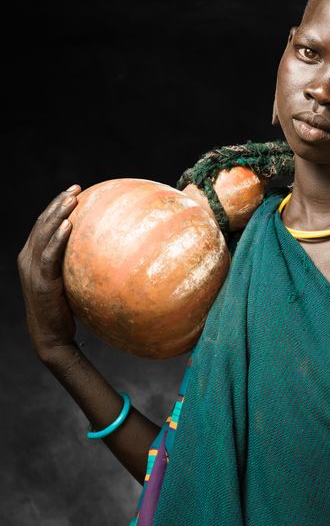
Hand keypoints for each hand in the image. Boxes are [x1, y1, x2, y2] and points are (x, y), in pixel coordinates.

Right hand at [17, 185, 80, 360]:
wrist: (51, 337)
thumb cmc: (64, 309)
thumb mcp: (69, 281)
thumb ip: (76, 263)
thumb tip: (106, 251)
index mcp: (32, 256)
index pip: (43, 224)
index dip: (56, 206)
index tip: (74, 191)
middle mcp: (28, 259)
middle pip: (42, 224)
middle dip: (57, 204)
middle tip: (75, 189)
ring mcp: (32, 270)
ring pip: (43, 235)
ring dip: (57, 215)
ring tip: (71, 200)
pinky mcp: (41, 282)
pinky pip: (49, 256)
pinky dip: (58, 239)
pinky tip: (69, 226)